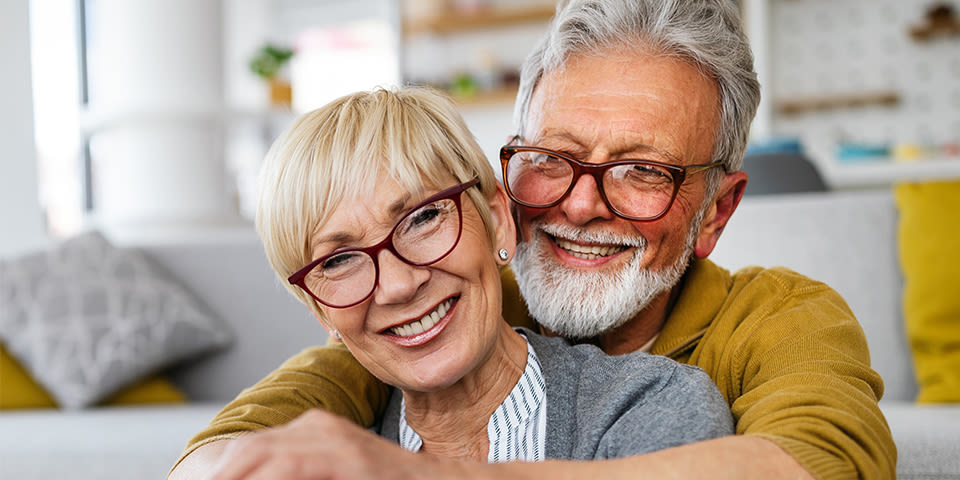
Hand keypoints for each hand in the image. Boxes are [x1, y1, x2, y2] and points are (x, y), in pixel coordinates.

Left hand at [205, 409, 456, 479]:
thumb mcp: (336, 475)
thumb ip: (302, 471)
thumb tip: (257, 476)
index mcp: (313, 429)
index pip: (250, 449)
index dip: (222, 473)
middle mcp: (319, 426)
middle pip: (248, 450)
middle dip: (220, 476)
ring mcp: (334, 439)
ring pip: (260, 455)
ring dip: (233, 478)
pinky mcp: (347, 457)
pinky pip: (290, 468)